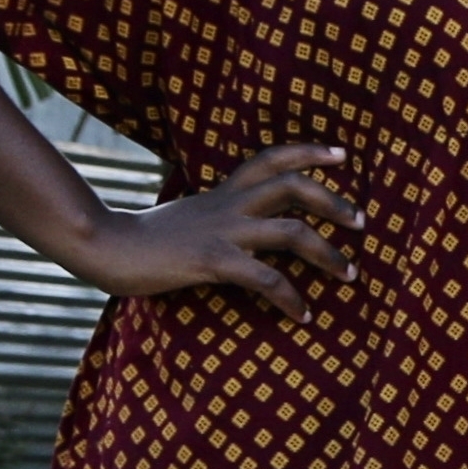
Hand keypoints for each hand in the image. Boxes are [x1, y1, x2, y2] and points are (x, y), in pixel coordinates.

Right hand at [64, 141, 366, 316]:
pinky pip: (266, 278)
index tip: (342, 155)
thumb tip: (248, 226)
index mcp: (224, 193)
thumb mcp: (192, 217)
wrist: (105, 248)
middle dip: (334, 202)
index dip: (310, 153)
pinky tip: (303, 315)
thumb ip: (221, 216)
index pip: (271, 159)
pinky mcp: (212, 261)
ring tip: (349, 275)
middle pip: (293, 186)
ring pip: (292, 231)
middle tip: (361, 223)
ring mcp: (222, 232)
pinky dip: (291, 297)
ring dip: (329, 254)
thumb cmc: (148, 239)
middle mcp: (229, 206)